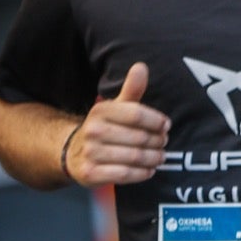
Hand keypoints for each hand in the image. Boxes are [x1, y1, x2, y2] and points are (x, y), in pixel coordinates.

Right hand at [69, 62, 169, 184]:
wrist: (74, 153)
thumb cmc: (106, 128)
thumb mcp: (116, 107)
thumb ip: (131, 89)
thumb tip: (141, 66)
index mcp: (101, 111)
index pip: (137, 114)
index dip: (156, 121)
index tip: (166, 125)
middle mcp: (93, 131)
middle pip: (139, 137)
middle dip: (158, 141)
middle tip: (164, 143)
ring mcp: (90, 153)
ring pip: (135, 157)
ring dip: (153, 158)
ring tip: (160, 157)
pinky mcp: (91, 173)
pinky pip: (124, 174)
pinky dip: (142, 173)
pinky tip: (149, 170)